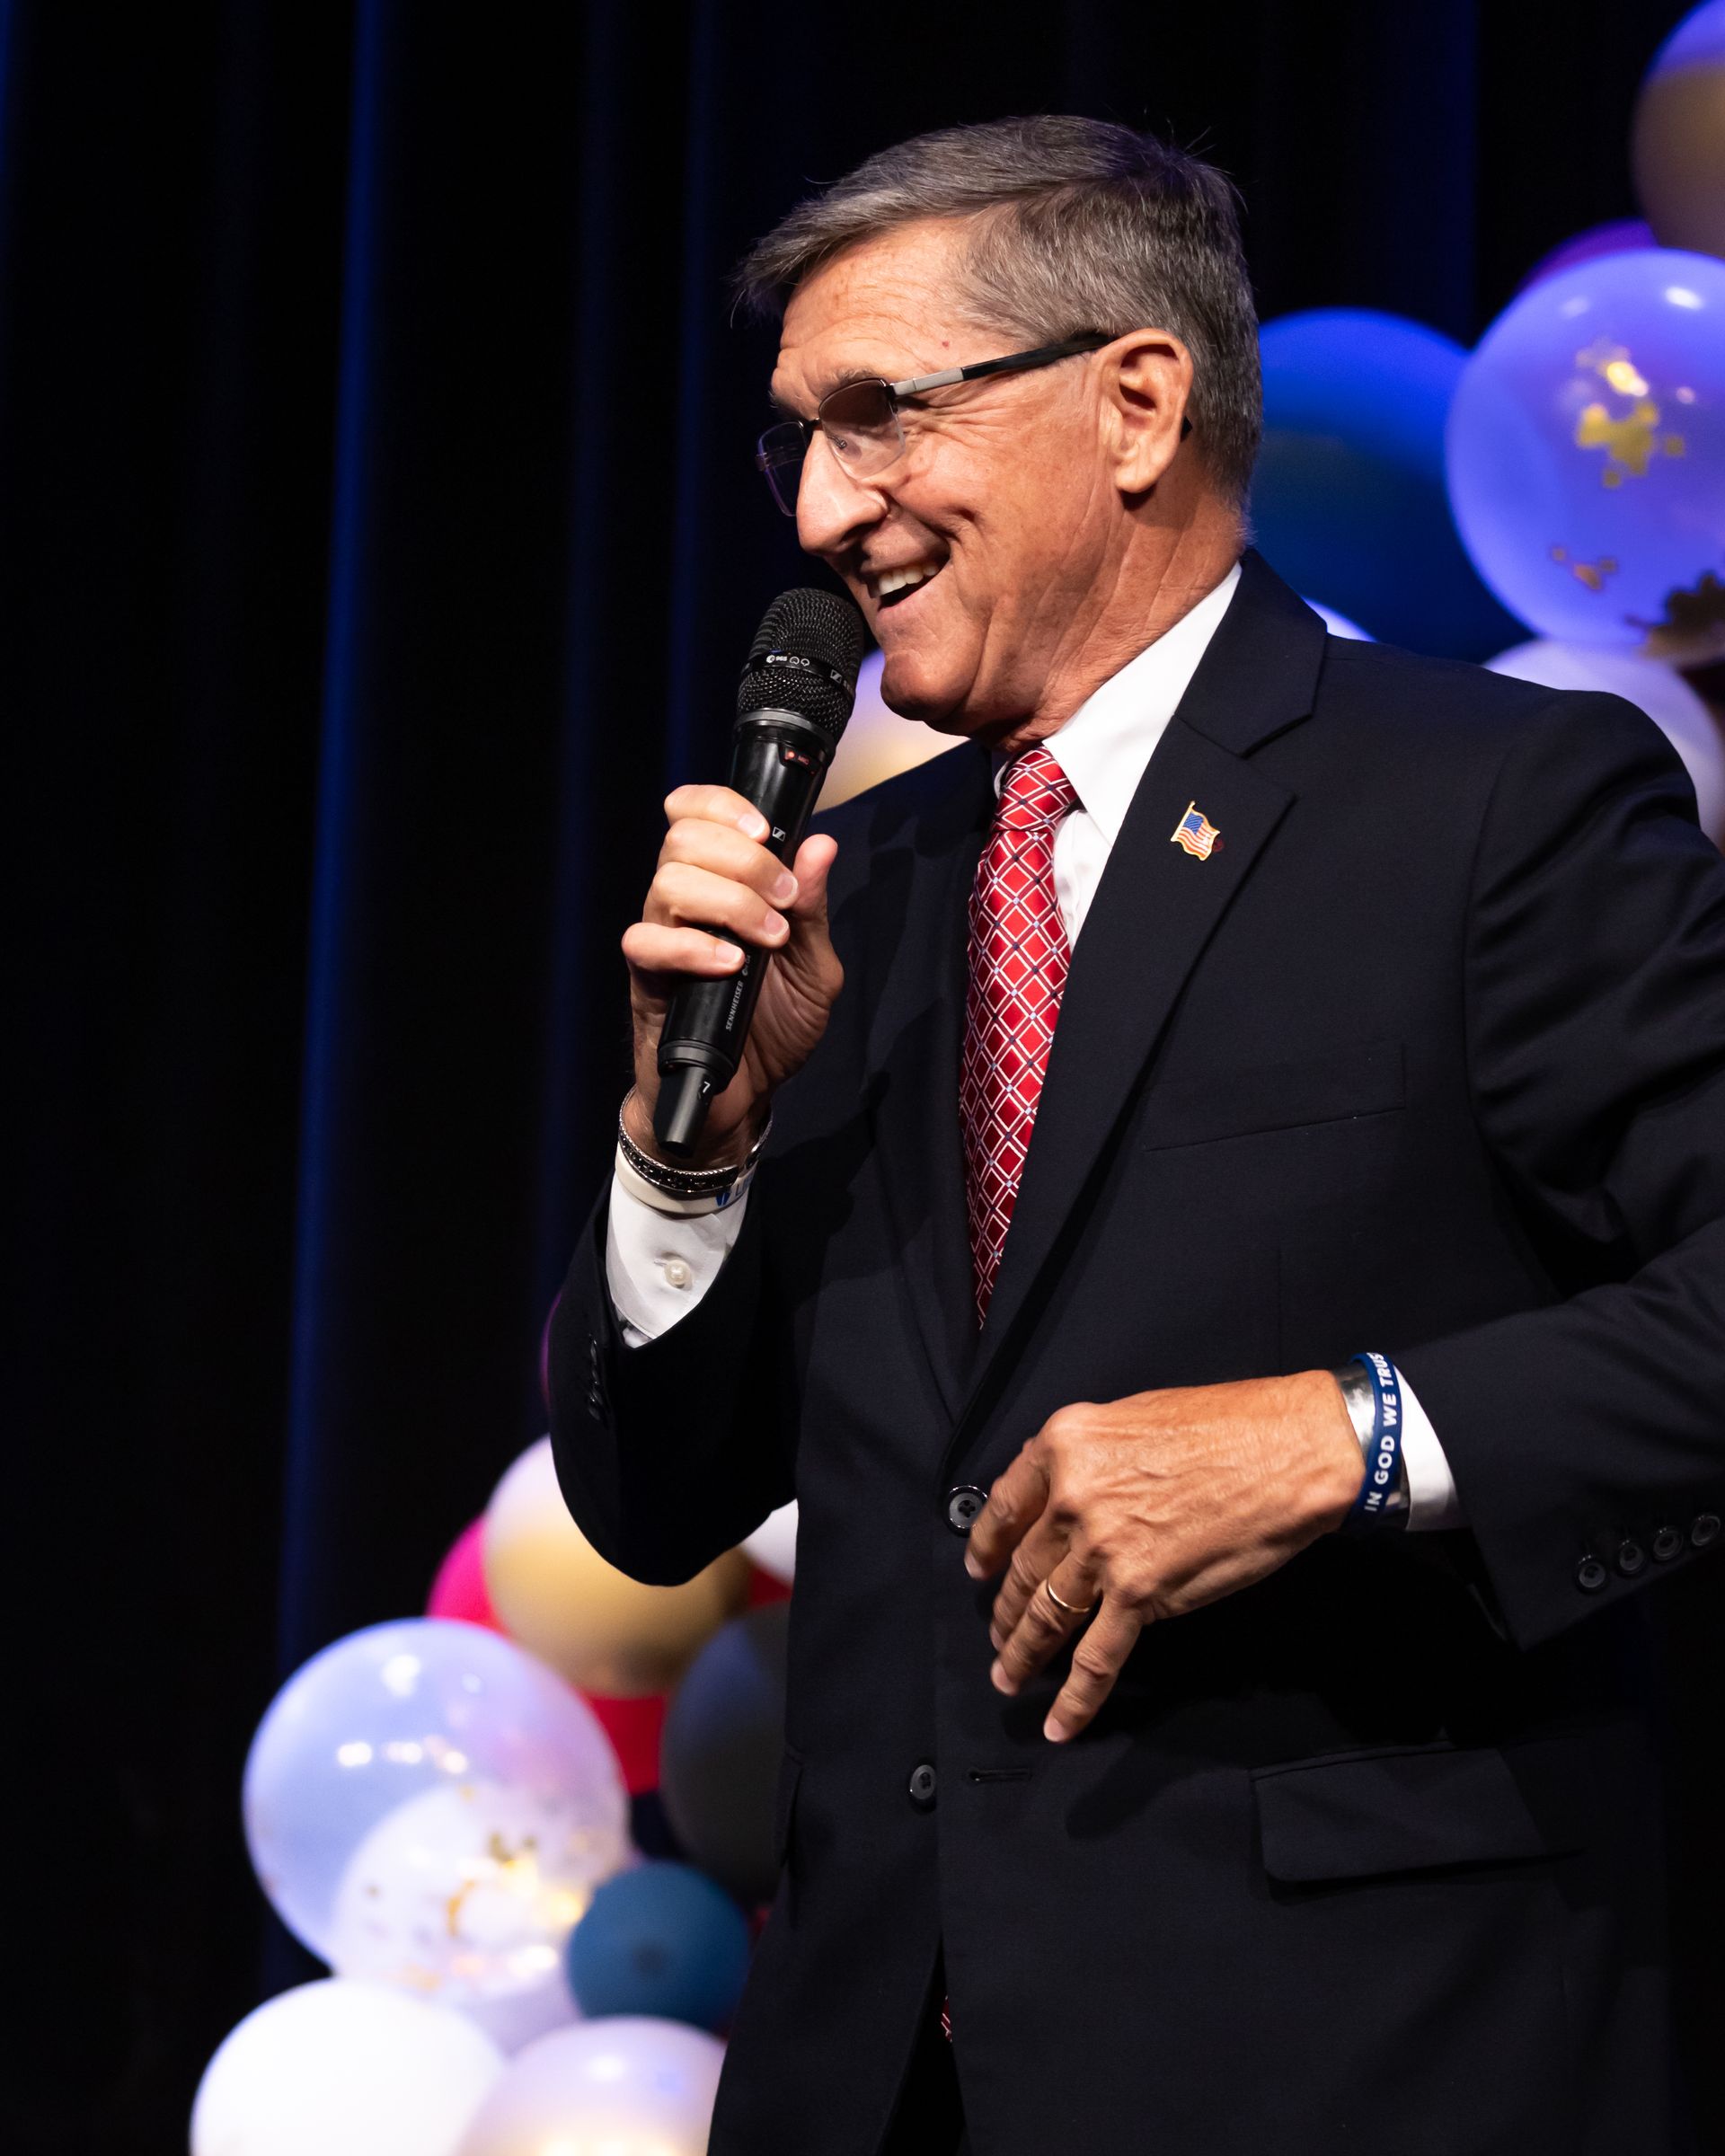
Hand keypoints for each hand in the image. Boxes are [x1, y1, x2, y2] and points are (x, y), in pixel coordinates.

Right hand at [621, 785, 842, 1168]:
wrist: (746, 1100)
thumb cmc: (774, 1030)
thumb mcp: (812, 969)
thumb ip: (812, 910)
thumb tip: (820, 846)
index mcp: (719, 885)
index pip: (693, 813)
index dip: (721, 806)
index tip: (764, 831)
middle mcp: (683, 904)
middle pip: (683, 839)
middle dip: (744, 859)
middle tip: (783, 899)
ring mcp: (661, 941)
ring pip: (667, 883)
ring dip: (729, 903)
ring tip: (766, 940)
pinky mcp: (646, 982)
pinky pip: (645, 942)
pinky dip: (692, 947)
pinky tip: (729, 965)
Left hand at [964, 1371, 1363, 1742]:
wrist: (1289, 1452)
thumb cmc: (1227, 1425)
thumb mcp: (1133, 1417)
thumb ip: (1090, 1457)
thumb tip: (1070, 1492)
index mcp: (1064, 1444)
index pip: (1005, 1505)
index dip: (987, 1545)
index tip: (980, 1569)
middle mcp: (1071, 1497)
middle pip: (1025, 1567)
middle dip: (1007, 1608)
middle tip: (998, 1633)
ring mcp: (1102, 1550)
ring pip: (1047, 1614)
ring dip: (1023, 1653)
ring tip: (1009, 1676)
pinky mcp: (1139, 1594)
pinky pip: (1096, 1658)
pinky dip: (1075, 1699)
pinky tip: (1058, 1723)